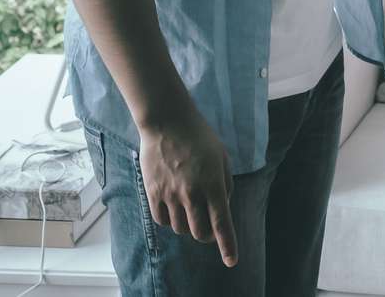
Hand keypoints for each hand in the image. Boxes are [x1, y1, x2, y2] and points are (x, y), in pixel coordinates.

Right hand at [137, 107, 237, 266]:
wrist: (168, 123)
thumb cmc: (200, 138)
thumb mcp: (222, 158)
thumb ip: (224, 185)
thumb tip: (221, 206)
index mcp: (213, 185)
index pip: (221, 224)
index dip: (227, 245)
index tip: (231, 261)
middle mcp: (192, 194)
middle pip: (199, 233)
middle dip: (206, 235)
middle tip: (208, 227)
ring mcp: (170, 195)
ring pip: (180, 228)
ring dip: (187, 225)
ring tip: (189, 209)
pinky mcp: (153, 193)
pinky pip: (162, 220)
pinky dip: (169, 220)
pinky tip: (173, 208)